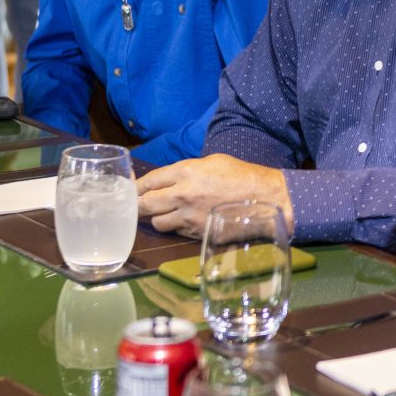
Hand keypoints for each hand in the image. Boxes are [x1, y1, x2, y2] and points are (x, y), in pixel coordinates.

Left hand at [136, 154, 292, 237]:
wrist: (265, 199)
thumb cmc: (241, 176)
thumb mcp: (212, 162)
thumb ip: (186, 171)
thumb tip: (168, 179)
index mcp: (185, 172)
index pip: (148, 181)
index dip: (135, 187)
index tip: (130, 190)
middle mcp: (182, 194)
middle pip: (144, 204)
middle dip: (138, 205)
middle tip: (136, 206)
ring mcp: (189, 216)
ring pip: (157, 222)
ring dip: (157, 218)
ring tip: (165, 213)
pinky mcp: (197, 233)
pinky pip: (176, 232)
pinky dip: (175, 227)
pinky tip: (184, 220)